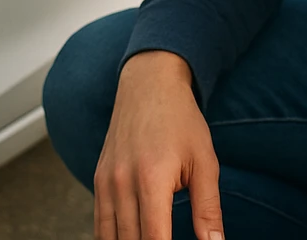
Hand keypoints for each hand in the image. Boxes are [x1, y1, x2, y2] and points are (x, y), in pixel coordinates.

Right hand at [95, 50, 223, 239]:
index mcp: (152, 179)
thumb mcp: (204, 162)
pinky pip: (99, 222)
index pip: (155, 239)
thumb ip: (208, 208)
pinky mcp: (98, 179)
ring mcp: (106, 181)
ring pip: (109, 237)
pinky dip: (111, 238)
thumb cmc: (180, 120)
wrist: (149, 84)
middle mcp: (122, 183)